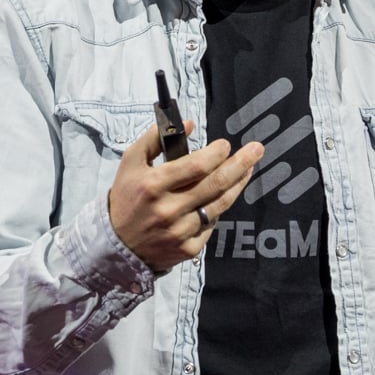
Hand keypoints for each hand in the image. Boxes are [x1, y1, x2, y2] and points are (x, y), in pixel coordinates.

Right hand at [108, 120, 265, 271]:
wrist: (117, 245)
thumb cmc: (127, 197)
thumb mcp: (131, 163)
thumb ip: (155, 139)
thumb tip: (188, 124)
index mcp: (154, 185)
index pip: (196, 166)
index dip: (216, 153)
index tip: (225, 145)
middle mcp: (169, 210)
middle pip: (216, 184)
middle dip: (240, 164)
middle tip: (257, 149)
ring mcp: (180, 232)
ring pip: (219, 205)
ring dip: (238, 185)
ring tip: (248, 170)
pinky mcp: (188, 249)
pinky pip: (211, 225)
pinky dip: (217, 209)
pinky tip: (222, 197)